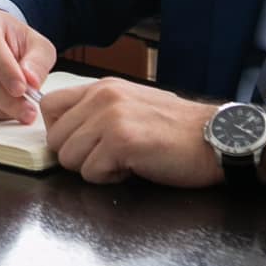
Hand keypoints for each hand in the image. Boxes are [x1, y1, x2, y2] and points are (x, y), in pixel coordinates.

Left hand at [41, 78, 224, 187]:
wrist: (216, 137)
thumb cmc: (178, 129)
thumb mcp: (132, 106)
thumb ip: (99, 111)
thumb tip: (70, 130)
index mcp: (102, 87)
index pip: (49, 105)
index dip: (61, 132)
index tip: (84, 144)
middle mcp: (102, 97)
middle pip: (55, 138)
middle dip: (78, 156)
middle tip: (109, 157)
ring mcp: (110, 117)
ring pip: (68, 157)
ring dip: (94, 168)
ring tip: (124, 161)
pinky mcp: (121, 141)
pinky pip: (90, 172)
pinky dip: (110, 179)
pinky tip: (133, 168)